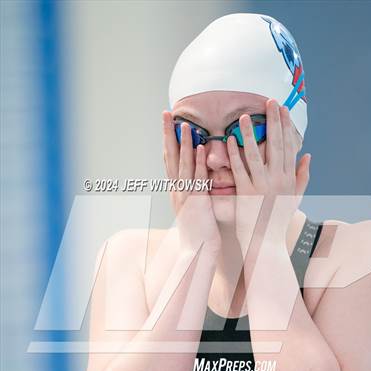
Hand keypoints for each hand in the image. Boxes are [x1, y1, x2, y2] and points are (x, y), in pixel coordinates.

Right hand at [162, 111, 220, 253]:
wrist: (196, 252)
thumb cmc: (199, 233)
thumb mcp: (194, 209)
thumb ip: (194, 193)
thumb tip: (197, 182)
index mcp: (176, 191)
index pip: (169, 160)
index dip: (168, 141)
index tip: (167, 124)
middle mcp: (176, 190)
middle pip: (170, 157)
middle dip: (168, 134)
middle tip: (166, 114)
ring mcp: (185, 196)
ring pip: (182, 164)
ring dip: (183, 143)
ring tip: (184, 124)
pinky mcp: (196, 202)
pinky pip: (197, 178)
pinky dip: (198, 162)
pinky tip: (200, 147)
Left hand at [226, 100, 310, 251]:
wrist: (266, 243)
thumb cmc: (278, 221)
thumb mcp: (295, 198)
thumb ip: (302, 176)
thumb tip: (307, 155)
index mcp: (289, 179)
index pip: (289, 147)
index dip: (286, 127)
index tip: (283, 110)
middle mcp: (278, 181)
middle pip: (276, 146)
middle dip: (273, 122)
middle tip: (269, 102)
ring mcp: (262, 187)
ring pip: (256, 155)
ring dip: (251, 134)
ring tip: (245, 117)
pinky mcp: (246, 194)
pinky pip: (239, 170)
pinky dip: (234, 154)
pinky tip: (229, 140)